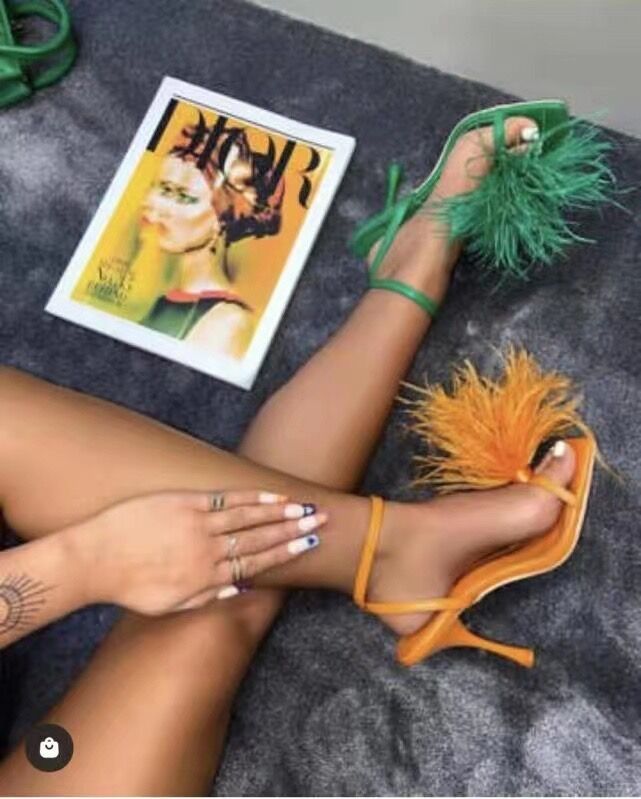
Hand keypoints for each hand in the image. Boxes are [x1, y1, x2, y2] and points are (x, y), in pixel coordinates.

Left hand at [68, 489, 325, 614]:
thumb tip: (236, 591)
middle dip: (293, 530)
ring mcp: (198, 524)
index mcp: (207, 577)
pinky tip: (269, 493)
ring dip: (279, 511)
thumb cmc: (128, 586)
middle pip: (260, 538)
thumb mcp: (168, 605)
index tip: (308, 545)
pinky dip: (250, 496)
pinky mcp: (184, 504)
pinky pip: (224, 499)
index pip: (256, 563)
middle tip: (320, 521)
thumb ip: (206, 598)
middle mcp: (209, 551)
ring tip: (303, 506)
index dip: (285, 553)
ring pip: (248, 517)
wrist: (94, 559)